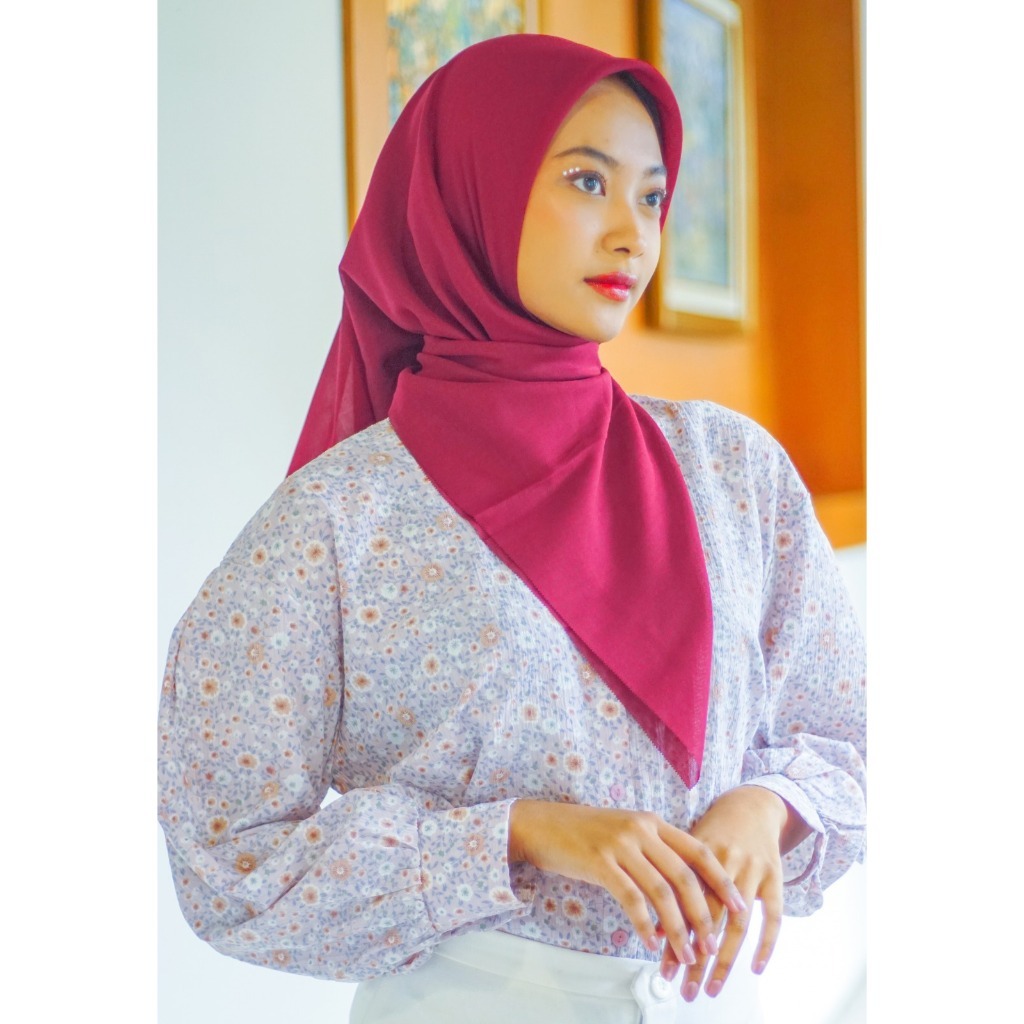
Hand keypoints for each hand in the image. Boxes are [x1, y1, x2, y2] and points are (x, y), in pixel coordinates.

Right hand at [508, 800, 746, 967]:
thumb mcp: (626, 832)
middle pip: (685, 876)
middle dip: (704, 915)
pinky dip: (645, 924)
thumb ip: (653, 849)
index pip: (698, 851)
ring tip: (686, 954)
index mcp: (652, 822)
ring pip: (661, 891)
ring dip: (678, 928)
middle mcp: (641, 830)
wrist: (542, 824)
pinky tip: (651, 943)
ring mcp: (621, 845)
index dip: (721, 881)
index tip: (738, 907)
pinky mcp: (600, 862)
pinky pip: (631, 899)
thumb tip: (683, 885)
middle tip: (712, 945)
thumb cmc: (584, 833)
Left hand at [659, 786, 810, 1000]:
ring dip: (724, 958)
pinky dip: (766, 943)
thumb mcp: (687, 846)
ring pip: (737, 921)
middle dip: (696, 956)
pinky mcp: (775, 876)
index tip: (664, 968)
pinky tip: (755, 968)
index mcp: (696, 853)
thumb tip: (651, 925)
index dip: (673, 937)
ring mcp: (751, 868)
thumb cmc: (712, 831)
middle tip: (686, 987)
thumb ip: (672, 880)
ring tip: (712, 987)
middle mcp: (724, 861)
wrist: (750, 804)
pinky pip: (773, 914)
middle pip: (707, 917)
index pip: (681, 902)